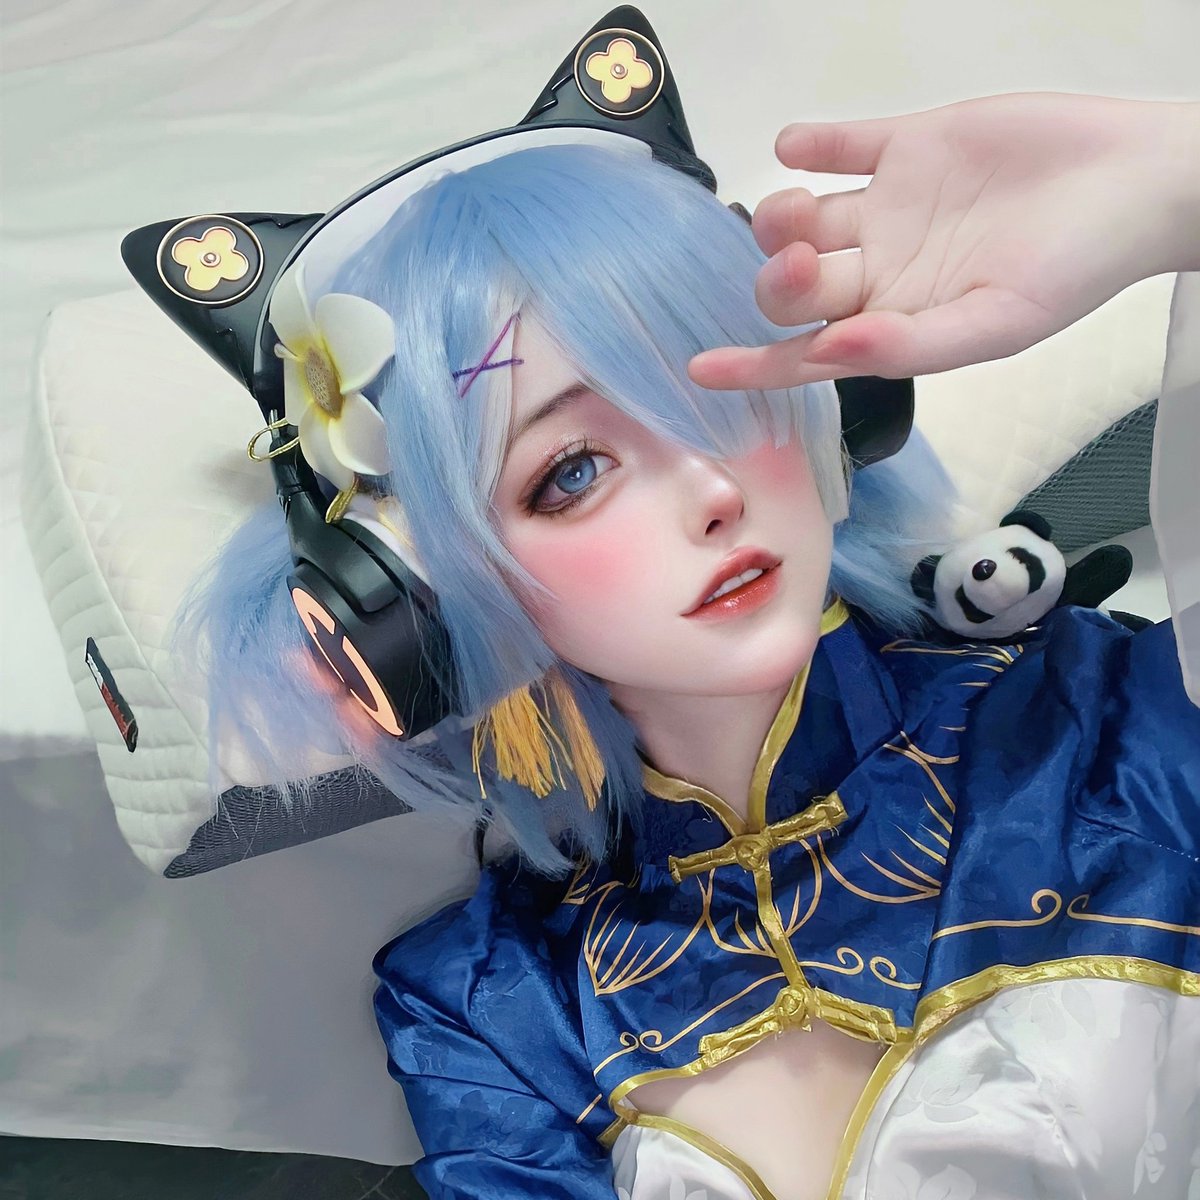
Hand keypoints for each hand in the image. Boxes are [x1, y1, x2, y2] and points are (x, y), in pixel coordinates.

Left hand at [691, 94, 1199, 387]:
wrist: (1138, 180)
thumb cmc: (1078, 266)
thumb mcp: (995, 323)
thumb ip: (909, 346)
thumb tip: (830, 353)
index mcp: (895, 323)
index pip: (806, 354)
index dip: (753, 366)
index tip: (701, 370)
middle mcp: (881, 270)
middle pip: (796, 285)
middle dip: (782, 280)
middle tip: (801, 263)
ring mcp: (889, 208)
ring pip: (804, 217)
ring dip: (782, 215)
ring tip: (799, 207)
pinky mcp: (908, 145)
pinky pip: (843, 145)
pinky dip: (814, 144)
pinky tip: (798, 146)